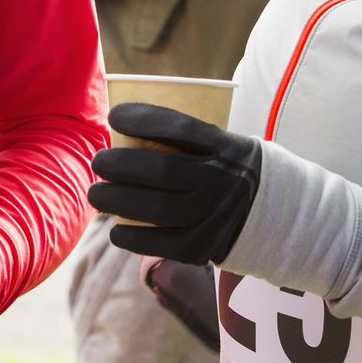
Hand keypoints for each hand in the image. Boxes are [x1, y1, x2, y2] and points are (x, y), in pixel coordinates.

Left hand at [92, 103, 260, 265]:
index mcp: (224, 147)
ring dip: (117, 201)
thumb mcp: (218, 144)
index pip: (181, 129)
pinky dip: (131, 238)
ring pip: (156, 209)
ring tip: (96, 195)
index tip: (114, 116)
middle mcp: (221, 180)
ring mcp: (213, 216)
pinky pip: (160, 244)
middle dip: (120, 165)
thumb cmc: (222, 168)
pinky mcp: (203, 247)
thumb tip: (120, 124)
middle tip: (99, 162)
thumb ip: (180, 137)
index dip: (143, 120)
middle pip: (162, 171)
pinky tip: (116, 230)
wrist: (266, 211)